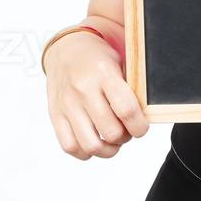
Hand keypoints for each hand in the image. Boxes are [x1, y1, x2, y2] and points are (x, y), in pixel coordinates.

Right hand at [44, 30, 149, 159]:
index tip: (141, 127)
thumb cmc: (97, 58)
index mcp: (104, 74)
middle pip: (111, 132)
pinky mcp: (55, 114)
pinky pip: (69, 146)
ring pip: (90, 144)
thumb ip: (131, 88)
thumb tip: (145, 116)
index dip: (140, 126)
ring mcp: (67, 104)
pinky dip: (85, 152)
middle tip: (127, 131)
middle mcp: (83, 90)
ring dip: (108, 150)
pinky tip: (94, 144)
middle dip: (125, 138)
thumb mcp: (120, 62)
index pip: (127, 110)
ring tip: (113, 142)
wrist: (65, 48)